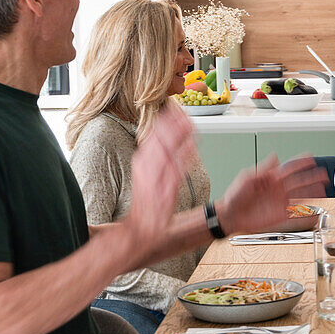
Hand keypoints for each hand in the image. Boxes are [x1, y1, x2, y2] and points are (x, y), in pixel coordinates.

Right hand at [126, 101, 193, 247]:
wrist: (142, 226)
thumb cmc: (147, 199)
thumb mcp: (145, 172)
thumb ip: (154, 155)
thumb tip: (164, 137)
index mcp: (142, 161)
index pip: (153, 135)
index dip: (164, 121)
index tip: (173, 108)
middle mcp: (147, 167)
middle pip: (161, 140)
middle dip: (172, 124)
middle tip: (184, 111)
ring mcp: (157, 178)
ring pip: (169, 152)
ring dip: (179, 137)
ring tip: (190, 124)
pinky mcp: (167, 189)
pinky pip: (177, 171)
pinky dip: (184, 159)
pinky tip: (192, 149)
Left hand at [218, 155, 328, 235]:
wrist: (229, 216)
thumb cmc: (234, 196)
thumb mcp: (247, 178)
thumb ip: (263, 168)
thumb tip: (274, 156)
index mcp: (271, 179)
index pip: (289, 168)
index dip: (300, 163)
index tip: (311, 158)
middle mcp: (278, 190)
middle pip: (300, 182)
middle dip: (312, 177)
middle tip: (324, 174)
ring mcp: (280, 203)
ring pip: (301, 196)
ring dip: (312, 192)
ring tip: (323, 189)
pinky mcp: (280, 216)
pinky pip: (296, 214)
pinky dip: (306, 213)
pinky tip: (314, 211)